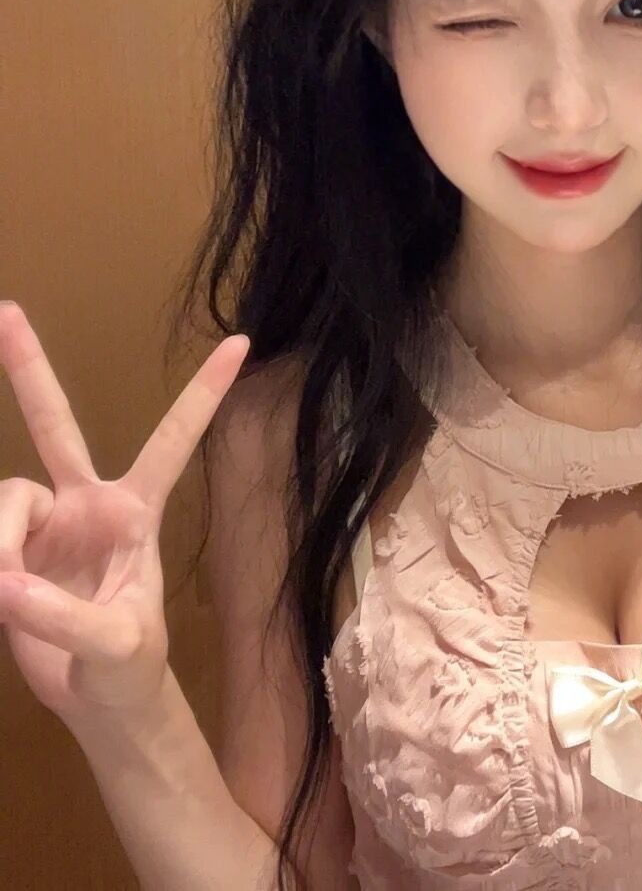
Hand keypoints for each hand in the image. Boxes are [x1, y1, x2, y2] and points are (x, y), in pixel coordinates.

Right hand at [0, 301, 249, 724]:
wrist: (102, 704)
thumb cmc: (132, 670)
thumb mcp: (116, 647)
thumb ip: (64, 618)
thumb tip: (4, 582)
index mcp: (134, 512)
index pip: (175, 439)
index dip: (204, 391)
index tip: (243, 341)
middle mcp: (87, 504)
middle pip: (56, 425)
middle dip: (28, 369)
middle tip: (6, 311)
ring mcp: (45, 527)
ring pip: (5, 498)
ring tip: (4, 593)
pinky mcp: (10, 555)